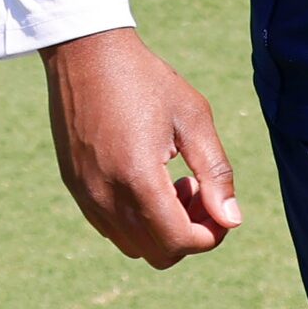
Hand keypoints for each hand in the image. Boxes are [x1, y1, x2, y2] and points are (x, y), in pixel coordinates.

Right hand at [42, 28, 240, 267]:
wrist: (87, 54)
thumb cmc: (146, 80)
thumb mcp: (193, 117)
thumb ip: (215, 172)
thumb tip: (232, 220)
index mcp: (139, 179)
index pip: (179, 242)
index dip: (210, 233)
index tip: (218, 202)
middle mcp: (106, 197)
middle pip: (158, 254)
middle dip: (188, 232)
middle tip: (196, 188)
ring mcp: (86, 196)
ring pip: (133, 246)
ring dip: (161, 228)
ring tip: (173, 181)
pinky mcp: (76, 188)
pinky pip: (111, 228)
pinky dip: (136, 219)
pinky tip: (147, 178)